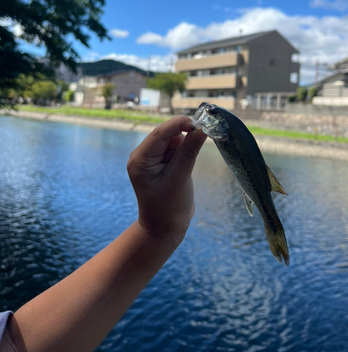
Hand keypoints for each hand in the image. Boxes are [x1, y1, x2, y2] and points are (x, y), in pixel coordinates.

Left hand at [127, 116, 206, 240]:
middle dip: (184, 136)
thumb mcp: (180, 178)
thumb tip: (202, 129)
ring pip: (173, 140)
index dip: (179, 124)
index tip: (201, 123)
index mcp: (140, 160)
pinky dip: (184, 152)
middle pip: (166, 134)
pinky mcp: (161, 163)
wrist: (165, 229)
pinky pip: (175, 149)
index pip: (160, 133)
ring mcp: (151, 159)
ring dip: (184, 147)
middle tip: (203, 140)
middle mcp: (142, 156)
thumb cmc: (169, 207)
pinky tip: (185, 168)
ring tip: (186, 170)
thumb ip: (189, 151)